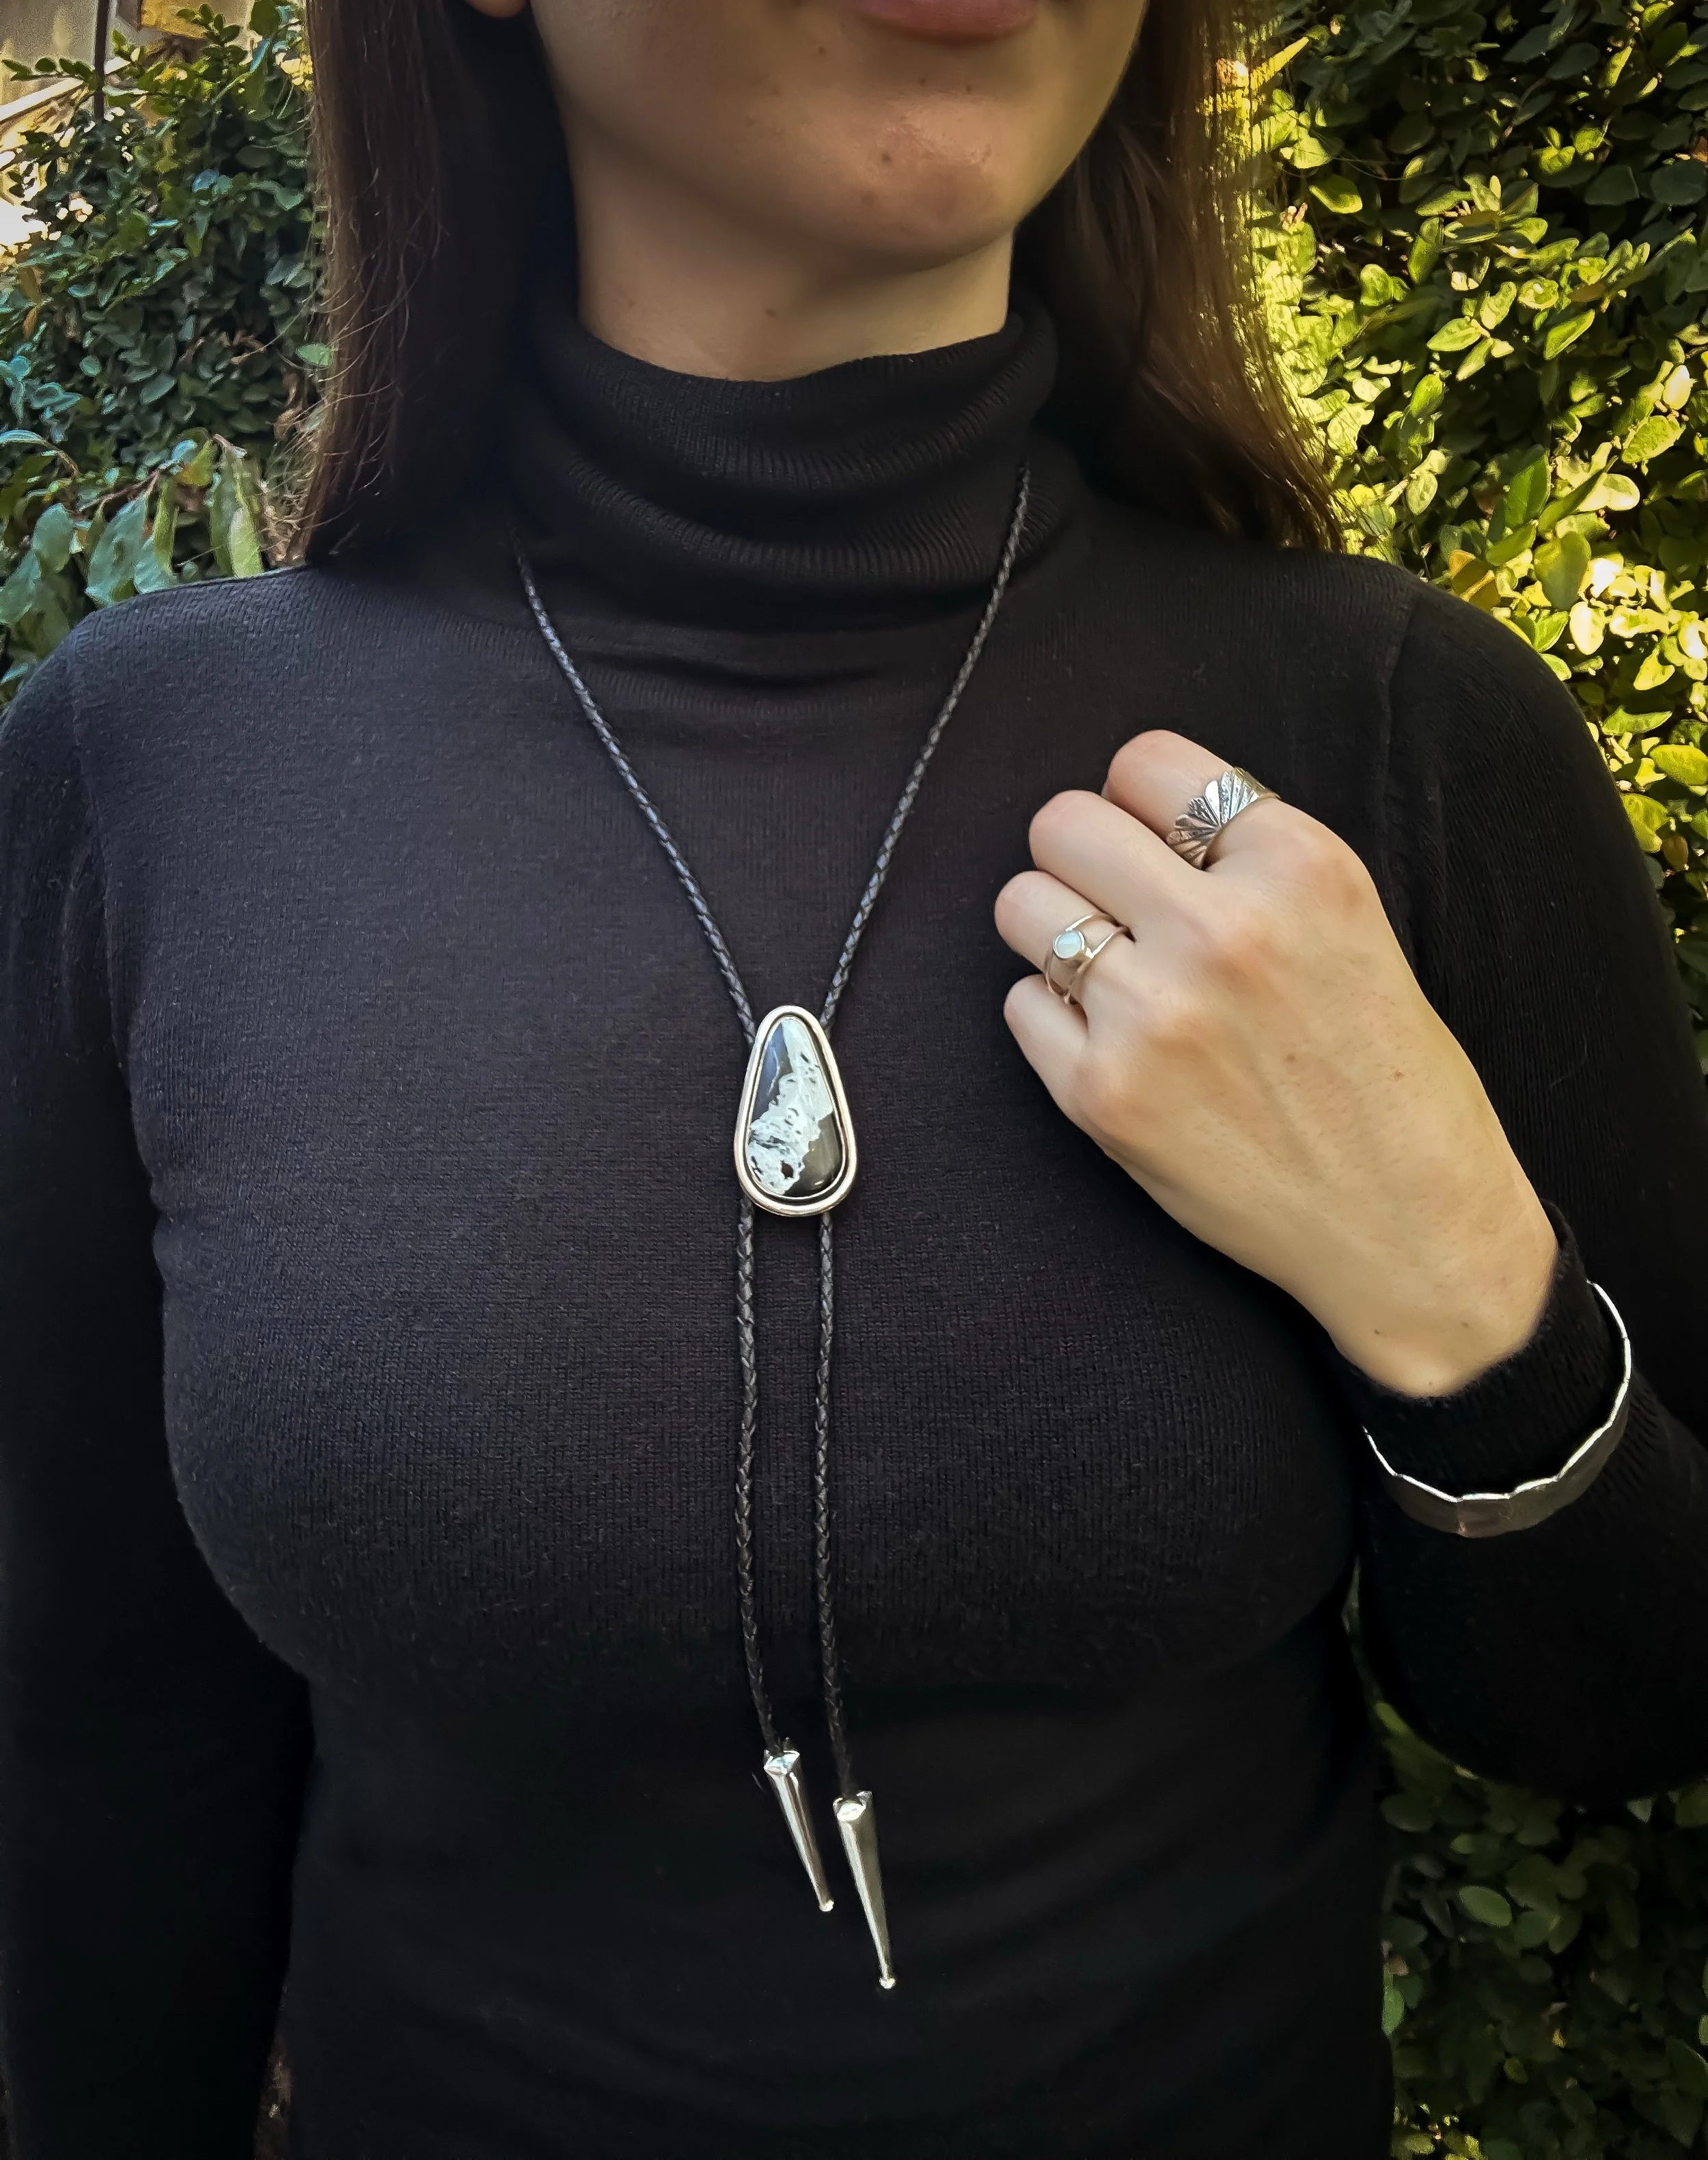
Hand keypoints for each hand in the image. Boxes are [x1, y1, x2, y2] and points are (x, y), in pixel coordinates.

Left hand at [994, 730, 1559, 1397]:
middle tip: (1115, 904)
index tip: (1154, 844)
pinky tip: (1114, 1046)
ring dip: (1054, 930)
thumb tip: (1135, 812)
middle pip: (1062, 822)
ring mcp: (1154, 1015)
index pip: (1147, 763)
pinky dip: (1053, 1019)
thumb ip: (1252, 861)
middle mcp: (1223, 930)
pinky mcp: (1104, 1095)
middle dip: (1080, 856)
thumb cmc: (1387, 1078)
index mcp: (1301, 867)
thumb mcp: (1352, 925)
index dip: (1137, 803)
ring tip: (1109, 972)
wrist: (1410, 1230)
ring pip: (1022, 906)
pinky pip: (1020, 1005)